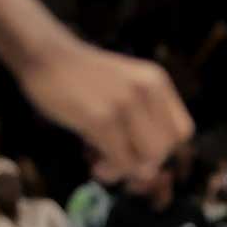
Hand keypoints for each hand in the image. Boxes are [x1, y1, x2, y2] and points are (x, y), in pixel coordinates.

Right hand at [16, 39, 192, 181]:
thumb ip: (141, 119)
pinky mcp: (101, 117)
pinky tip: (97, 166)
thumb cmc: (80, 78)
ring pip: (150, 156)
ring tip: (105, 167)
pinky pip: (121, 158)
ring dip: (128, 170)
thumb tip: (148, 171)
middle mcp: (148, 90)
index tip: (141, 157)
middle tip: (120, 165)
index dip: (165, 151)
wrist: (44, 54)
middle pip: (168, 147)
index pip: (183, 131)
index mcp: (157, 82)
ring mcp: (126, 103)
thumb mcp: (124, 87)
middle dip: (146, 164)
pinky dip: (113, 170)